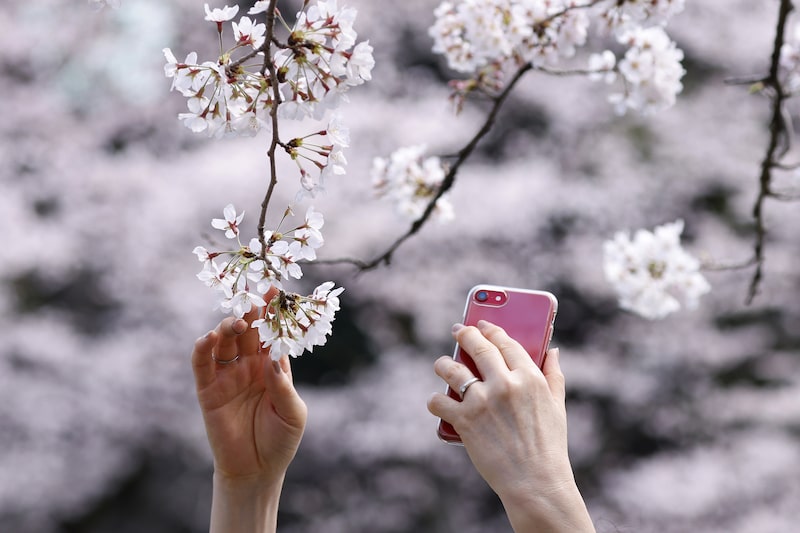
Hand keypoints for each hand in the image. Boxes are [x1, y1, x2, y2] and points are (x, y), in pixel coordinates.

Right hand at [191, 299, 306, 532]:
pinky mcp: (209, 390)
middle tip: (251, 300)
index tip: (274, 289)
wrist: (256, 470)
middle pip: (247, 332)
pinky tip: (207, 338)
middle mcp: (249, 366)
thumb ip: (282, 385)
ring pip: (223, 343)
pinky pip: (202, 365)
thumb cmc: (280, 441)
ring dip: (226, 328)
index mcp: (272, 367)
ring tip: (234, 323)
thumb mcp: (292, 413)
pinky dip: (202, 349)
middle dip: (249, 313)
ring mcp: (228, 377)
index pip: (271, 334)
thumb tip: (271, 358)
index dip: (272, 313)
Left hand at [427, 320, 593, 532]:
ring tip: (442, 363)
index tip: (483, 325)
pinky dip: (435, 401)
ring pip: (452, 369)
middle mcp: (504, 384)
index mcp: (529, 377)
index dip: (492, 330)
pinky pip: (439, 402)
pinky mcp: (464, 421)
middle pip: (478, 347)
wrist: (535, 483)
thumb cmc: (549, 446)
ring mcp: (482, 401)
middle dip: (465, 334)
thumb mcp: (557, 406)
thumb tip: (553, 350)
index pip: (506, 343)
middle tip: (459, 330)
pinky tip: (437, 401)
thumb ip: (553, 375)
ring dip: (443, 363)